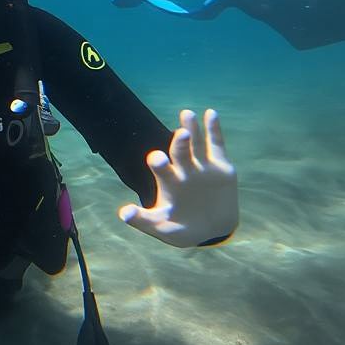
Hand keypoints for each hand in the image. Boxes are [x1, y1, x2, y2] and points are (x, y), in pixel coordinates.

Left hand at [119, 108, 237, 247]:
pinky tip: (211, 114)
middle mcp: (183, 169)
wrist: (211, 231)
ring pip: (196, 143)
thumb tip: (123, 213)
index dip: (159, 162)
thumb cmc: (182, 229)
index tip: (157, 159)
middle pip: (179, 151)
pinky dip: (214, 129)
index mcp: (168, 180)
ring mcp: (202, 166)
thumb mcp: (162, 228)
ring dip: (192, 128)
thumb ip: (144, 221)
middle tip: (180, 133)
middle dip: (179, 143)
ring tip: (186, 114)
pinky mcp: (221, 166)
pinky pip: (216, 144)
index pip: (161, 167)